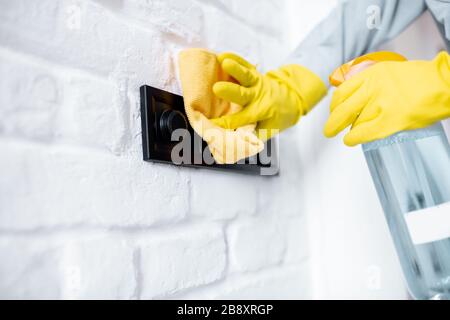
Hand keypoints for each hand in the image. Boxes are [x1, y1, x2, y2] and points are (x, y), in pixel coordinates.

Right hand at [211, 53, 326, 139]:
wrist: (291, 100)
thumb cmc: (274, 119)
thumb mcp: (265, 132)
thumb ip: (248, 137)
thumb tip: (224, 143)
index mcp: (259, 113)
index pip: (239, 120)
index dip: (224, 123)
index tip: (210, 125)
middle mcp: (257, 97)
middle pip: (242, 94)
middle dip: (230, 91)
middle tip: (217, 88)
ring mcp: (256, 83)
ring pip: (246, 75)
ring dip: (236, 68)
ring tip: (224, 62)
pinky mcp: (255, 73)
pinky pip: (246, 64)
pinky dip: (235, 58)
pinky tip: (223, 55)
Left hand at [324, 52, 449, 145]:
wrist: (445, 84)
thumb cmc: (422, 80)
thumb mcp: (390, 73)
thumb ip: (372, 83)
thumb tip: (356, 98)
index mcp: (372, 74)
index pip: (342, 91)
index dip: (334, 105)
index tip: (333, 111)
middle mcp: (373, 88)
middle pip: (342, 109)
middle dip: (332, 123)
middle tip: (329, 130)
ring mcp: (381, 105)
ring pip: (354, 122)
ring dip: (350, 130)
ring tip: (352, 134)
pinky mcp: (391, 120)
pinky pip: (363, 133)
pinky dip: (353, 138)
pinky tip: (350, 140)